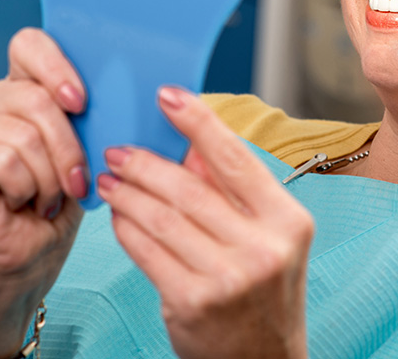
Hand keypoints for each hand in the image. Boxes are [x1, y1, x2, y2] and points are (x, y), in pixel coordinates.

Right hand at [0, 28, 88, 355]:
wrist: (35, 252)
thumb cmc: (66, 195)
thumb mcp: (89, 145)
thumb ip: (93, 113)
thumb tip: (123, 90)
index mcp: (25, 85)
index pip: (29, 44)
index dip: (57, 66)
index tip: (82, 102)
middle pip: (37, 98)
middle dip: (69, 146)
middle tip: (77, 179)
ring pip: (25, 134)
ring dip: (50, 175)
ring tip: (50, 195)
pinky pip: (5, 161)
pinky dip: (28, 188)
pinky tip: (25, 202)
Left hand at [97, 87, 313, 358]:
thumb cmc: (264, 290)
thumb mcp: (268, 236)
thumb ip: (234, 190)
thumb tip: (187, 144)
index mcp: (288, 220)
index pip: (236, 159)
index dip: (198, 122)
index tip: (168, 95)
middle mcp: (264, 247)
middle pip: (191, 187)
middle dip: (147, 163)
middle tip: (119, 149)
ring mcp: (229, 278)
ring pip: (163, 217)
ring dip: (128, 193)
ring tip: (109, 178)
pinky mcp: (193, 303)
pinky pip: (147, 251)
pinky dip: (126, 228)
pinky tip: (118, 215)